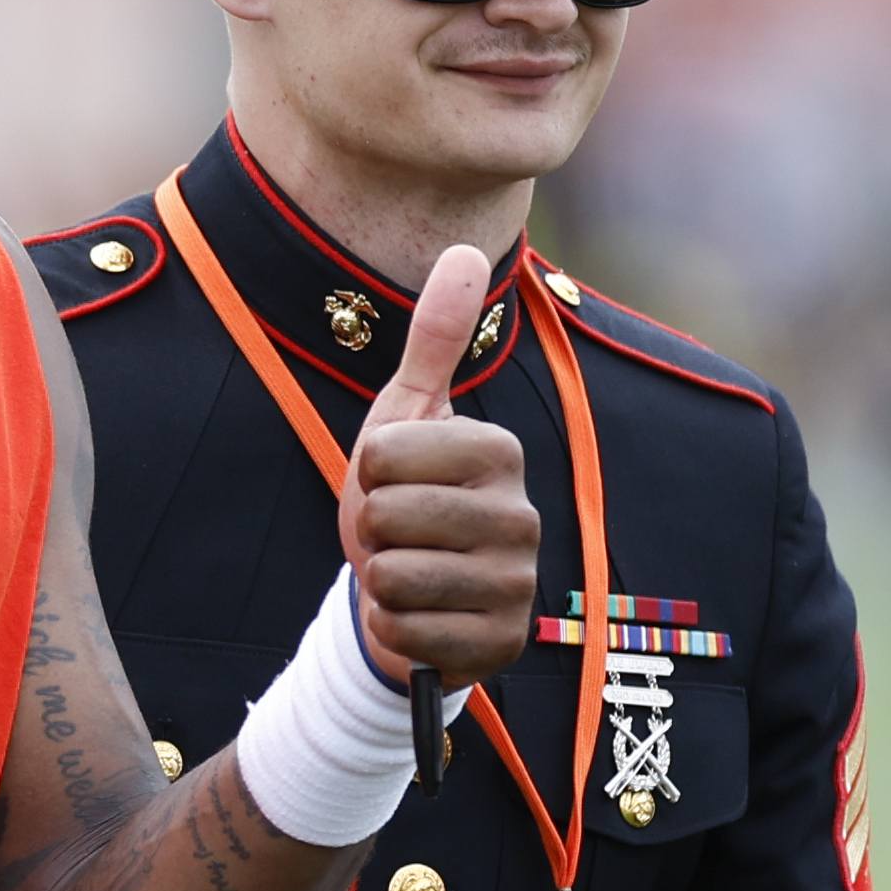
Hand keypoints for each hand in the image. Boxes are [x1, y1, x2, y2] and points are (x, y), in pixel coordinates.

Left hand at [342, 246, 540, 694]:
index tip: (394, 479)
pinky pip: (403, 630)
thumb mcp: (407, 415)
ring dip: (378, 578)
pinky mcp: (498, 643)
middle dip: (370, 528)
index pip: (384, 453)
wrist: (407, 593)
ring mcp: (516, 584)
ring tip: (405, 570)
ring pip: (392, 575)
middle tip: (396, 532)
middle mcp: (521, 516)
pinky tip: (415, 613)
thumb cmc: (404, 497)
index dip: (368, 469)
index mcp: (500, 452)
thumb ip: (434, 338)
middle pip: (385, 514)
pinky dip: (390, 625)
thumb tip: (464, 247)